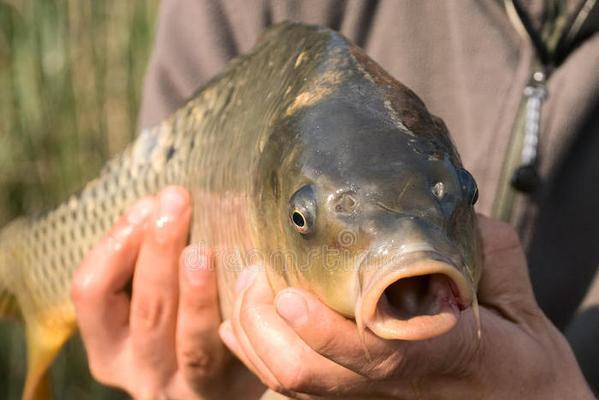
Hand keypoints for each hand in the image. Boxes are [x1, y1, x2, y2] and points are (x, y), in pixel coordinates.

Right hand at [71, 186, 264, 399]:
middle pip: (146, 311)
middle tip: (176, 203)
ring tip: (203, 249)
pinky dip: (240, 306)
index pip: (91, 293)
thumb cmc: (181, 319)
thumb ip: (152, 258)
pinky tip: (249, 269)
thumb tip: (169, 200)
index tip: (146, 205)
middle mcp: (142, 373)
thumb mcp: (154, 295)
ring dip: (196, 289)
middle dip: (159, 250)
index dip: (115, 245)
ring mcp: (188, 386)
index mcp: (109, 346)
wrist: (227, 373)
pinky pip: (235, 348)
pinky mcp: (233, 386)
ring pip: (191, 338)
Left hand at [219, 215, 594, 398]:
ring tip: (247, 288)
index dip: (327, 332)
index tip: (287, 295)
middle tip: (254, 275)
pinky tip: (242, 323)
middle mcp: (398, 388)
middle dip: (265, 328)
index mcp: (443, 354)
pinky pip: (293, 391)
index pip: (379, 354)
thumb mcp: (512, 289)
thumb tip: (428, 208)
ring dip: (254, 339)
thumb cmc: (521, 352)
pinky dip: (257, 355)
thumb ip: (476, 245)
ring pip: (292, 388)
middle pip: (311, 378)